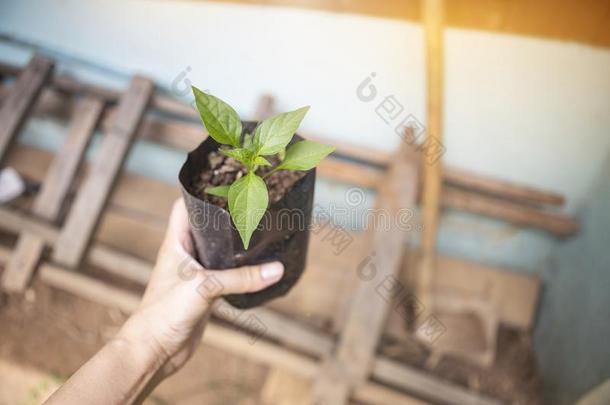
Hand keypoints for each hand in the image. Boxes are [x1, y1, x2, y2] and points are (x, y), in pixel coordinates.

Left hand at [117, 198, 283, 378]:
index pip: (185, 206)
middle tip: (252, 203)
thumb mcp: (205, 287)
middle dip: (226, 215)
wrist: (154, 351)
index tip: (226, 181)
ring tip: (260, 229)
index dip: (201, 191)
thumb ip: (241, 277)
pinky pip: (226, 274)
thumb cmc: (165, 312)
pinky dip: (240, 269)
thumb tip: (277, 269)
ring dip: (235, 244)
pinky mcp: (205, 293)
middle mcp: (185, 254)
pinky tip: (257, 266)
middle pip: (206, 226)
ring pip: (218, 251)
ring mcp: (195, 274)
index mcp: (176, 242)